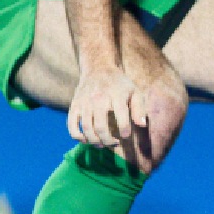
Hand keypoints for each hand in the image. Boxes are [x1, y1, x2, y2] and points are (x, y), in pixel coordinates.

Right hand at [67, 66, 182, 175]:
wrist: (98, 68)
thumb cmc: (120, 84)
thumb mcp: (134, 92)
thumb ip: (139, 109)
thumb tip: (142, 125)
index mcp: (116, 96)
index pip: (121, 118)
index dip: (124, 131)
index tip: (126, 136)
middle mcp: (98, 99)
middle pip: (100, 127)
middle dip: (108, 140)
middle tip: (114, 144)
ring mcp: (84, 103)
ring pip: (86, 128)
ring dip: (94, 141)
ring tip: (102, 144)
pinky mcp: (74, 106)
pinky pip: (72, 125)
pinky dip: (77, 136)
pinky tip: (86, 140)